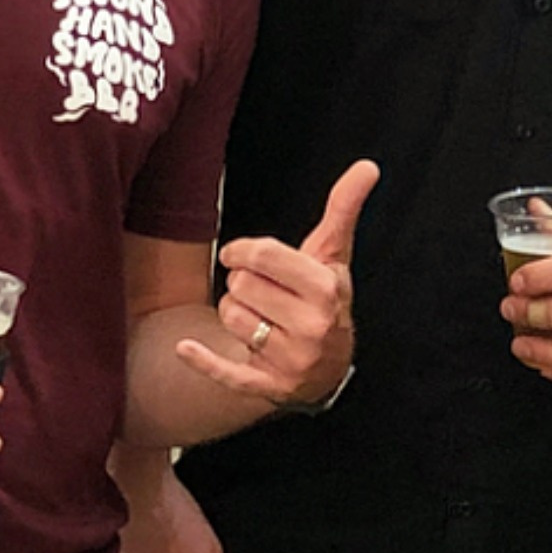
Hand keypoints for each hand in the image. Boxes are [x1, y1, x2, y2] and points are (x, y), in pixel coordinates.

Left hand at [177, 159, 377, 407]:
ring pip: (230, 318)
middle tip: (262, 294)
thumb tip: (368, 166)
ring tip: (260, 319)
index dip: (243, 251)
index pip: (263, 256)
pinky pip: (227, 372)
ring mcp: (292, 360)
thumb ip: (344, 209)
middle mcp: (313, 327)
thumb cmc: (323, 299)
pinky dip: (203, 361)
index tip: (240, 255)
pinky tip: (184, 349)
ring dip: (235, 315)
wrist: (328, 365)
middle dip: (243, 285)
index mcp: (326, 290)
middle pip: (240, 286)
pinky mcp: (268, 386)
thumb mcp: (334, 255)